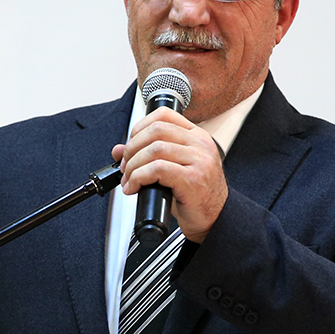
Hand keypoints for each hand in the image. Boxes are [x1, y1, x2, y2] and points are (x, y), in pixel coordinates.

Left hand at [111, 107, 226, 243]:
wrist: (215, 218)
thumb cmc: (196, 196)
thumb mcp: (172, 170)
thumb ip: (148, 156)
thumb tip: (119, 150)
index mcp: (196, 137)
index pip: (163, 115)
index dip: (140, 127)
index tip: (131, 144)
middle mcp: (200, 144)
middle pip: (156, 130)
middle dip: (132, 148)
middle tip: (125, 166)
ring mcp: (199, 160)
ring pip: (154, 149)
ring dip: (133, 166)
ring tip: (129, 179)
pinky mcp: (193, 179)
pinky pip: (157, 169)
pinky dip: (139, 177)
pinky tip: (135, 187)